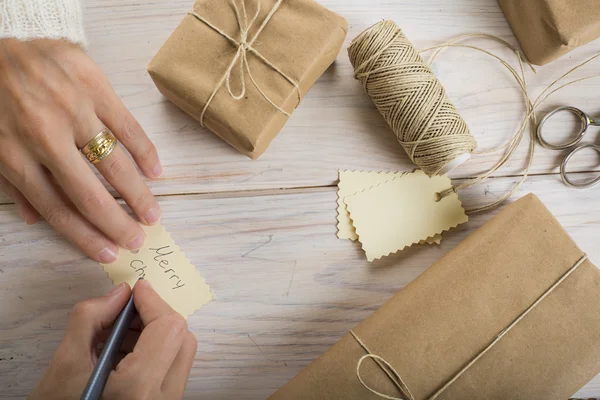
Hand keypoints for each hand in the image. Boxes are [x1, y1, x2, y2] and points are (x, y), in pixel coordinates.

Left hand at [0, 38, 162, 261]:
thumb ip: (12, 182)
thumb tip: (36, 219)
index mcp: (14, 154)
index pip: (57, 208)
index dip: (86, 235)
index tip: (108, 252)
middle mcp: (45, 135)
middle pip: (89, 193)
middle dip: (117, 223)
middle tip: (138, 240)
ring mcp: (73, 109)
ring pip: (114, 163)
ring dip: (137, 193)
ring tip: (152, 213)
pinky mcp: (94, 85)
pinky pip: (126, 125)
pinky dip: (144, 150)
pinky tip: (155, 171)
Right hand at [29, 280, 196, 399]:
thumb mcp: (65, 364)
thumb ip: (91, 319)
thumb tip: (120, 293)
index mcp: (139, 387)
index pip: (168, 328)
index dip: (153, 301)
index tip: (137, 289)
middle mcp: (163, 398)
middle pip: (182, 338)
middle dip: (158, 316)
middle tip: (130, 309)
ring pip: (181, 353)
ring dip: (157, 332)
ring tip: (122, 330)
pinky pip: (173, 368)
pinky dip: (157, 350)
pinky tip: (127, 350)